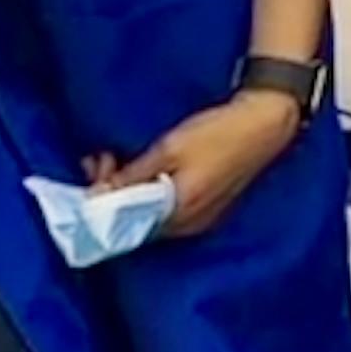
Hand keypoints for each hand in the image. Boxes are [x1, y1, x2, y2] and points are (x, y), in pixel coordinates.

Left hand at [90, 88, 301, 241]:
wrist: (265, 124)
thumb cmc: (218, 132)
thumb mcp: (169, 149)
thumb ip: (133, 177)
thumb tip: (98, 197)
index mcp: (178, 213)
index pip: (124, 227)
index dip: (98, 207)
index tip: (85, 181)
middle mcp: (187, 226)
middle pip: (134, 224)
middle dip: (110, 194)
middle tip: (99, 160)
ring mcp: (197, 221)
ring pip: (147, 216)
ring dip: (126, 192)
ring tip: (114, 160)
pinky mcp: (204, 210)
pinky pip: (164, 211)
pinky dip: (145, 194)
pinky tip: (139, 171)